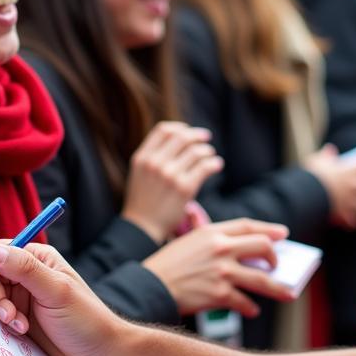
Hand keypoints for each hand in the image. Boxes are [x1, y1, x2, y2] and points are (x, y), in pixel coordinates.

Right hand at [0, 238, 123, 355]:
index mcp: (37, 259)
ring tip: (19, 327)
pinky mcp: (16, 325)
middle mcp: (25, 277)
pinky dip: (0, 327)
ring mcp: (20, 302)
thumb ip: (25, 269)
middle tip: (8, 313)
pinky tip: (19, 334)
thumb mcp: (57, 290)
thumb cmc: (87, 320)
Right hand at [122, 121, 223, 241]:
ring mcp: (170, 175)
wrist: (142, 228)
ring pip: (196, 150)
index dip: (179, 128)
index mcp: (142, 157)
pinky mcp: (185, 188)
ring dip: (207, 150)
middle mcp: (155, 163)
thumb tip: (177, 139)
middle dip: (197, 135)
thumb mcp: (139, 173)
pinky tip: (216, 165)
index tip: (187, 132)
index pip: (163, 130)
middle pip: (182, 137)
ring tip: (211, 155)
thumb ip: (153, 156)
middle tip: (206, 138)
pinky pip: (205, 166)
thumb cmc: (143, 201)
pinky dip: (214, 162)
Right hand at [143, 219, 291, 317]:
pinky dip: (251, 307)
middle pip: (262, 247)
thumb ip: (214, 240)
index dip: (268, 229)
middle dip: (275, 257)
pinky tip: (253, 310)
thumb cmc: (168, 264)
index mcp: (212, 231)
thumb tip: (242, 250)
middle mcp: (221, 248)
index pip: (248, 225)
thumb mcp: (189, 241)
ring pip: (262, 279)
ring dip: (278, 288)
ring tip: (287, 293)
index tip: (283, 234)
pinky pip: (245, 302)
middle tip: (277, 265)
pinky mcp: (219, 295)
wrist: (149, 287)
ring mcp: (222, 272)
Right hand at [304, 144, 355, 229]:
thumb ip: (326, 156)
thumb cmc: (313, 175)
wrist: (307, 194)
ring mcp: (353, 200)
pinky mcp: (346, 214)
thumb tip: (330, 150)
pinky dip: (353, 222)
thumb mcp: (318, 161)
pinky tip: (350, 222)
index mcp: (352, 169)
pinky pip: (355, 221)